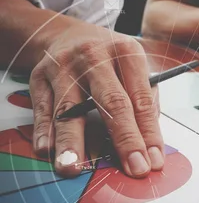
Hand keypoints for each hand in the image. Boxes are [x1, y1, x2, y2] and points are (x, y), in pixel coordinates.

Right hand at [30, 24, 162, 177]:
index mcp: (128, 53)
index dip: (149, 133)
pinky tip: (47, 150)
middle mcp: (96, 57)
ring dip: (71, 141)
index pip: (141, 99)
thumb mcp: (134, 67)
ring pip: (69, 109)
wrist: (69, 33)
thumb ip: (145, 100)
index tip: (153, 161)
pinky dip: (44, 131)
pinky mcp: (40, 76)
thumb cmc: (110, 59)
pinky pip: (42, 108)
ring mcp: (66, 66)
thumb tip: (149, 143)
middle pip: (112, 102)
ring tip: (73, 168)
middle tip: (133, 168)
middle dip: (125, 139)